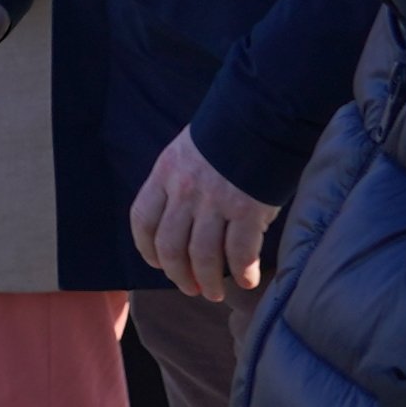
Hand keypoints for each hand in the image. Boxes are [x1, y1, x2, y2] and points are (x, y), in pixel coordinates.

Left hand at [130, 130, 274, 307]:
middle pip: (171, 246)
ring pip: (203, 255)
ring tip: (213, 292)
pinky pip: (240, 252)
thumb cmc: (228, 134)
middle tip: (190, 287)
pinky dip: (242, 272)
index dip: (146, 248)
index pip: (143, 219)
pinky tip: (247, 280)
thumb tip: (183, 221)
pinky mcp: (247, 209)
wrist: (263, 114)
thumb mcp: (189, 151)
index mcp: (165, 173)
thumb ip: (180, 183)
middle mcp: (185, 190)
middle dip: (178, 274)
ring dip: (208, 280)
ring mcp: (215, 201)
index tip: (156, 263)